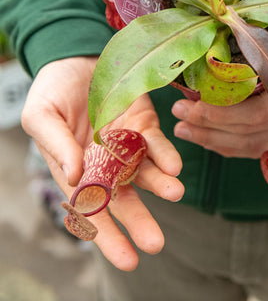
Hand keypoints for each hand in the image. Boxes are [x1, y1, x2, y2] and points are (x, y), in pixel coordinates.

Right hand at [21, 56, 183, 270]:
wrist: (77, 58)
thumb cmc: (52, 91)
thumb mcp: (41, 116)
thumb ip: (55, 146)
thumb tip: (72, 178)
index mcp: (77, 171)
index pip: (91, 210)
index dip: (107, 236)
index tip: (127, 260)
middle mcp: (105, 165)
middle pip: (124, 199)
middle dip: (140, 221)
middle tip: (155, 243)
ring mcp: (127, 146)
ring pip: (146, 174)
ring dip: (161, 185)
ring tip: (175, 193)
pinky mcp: (144, 125)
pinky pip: (156, 144)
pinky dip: (165, 155)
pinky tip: (174, 165)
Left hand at [171, 27, 267, 157]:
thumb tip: (226, 10)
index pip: (260, 111)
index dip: (224, 114)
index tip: (189, 105)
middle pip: (252, 131)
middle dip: (211, 128)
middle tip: (178, 118)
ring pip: (255, 143)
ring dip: (217, 141)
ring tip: (185, 132)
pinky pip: (263, 146)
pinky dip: (234, 147)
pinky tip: (213, 141)